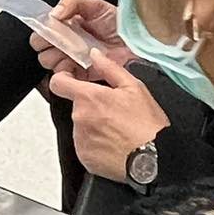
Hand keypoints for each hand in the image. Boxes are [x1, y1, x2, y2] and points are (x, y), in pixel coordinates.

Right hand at [30, 0, 133, 75]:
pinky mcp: (80, 75)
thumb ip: (71, 2)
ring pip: (48, 62)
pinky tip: (75, 64)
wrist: (137, 43)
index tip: (50, 30)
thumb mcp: (95, 4)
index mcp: (65, 24)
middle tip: (59, 42)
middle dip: (46, 45)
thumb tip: (53, 14)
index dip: (42, 31)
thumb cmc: (118, 23)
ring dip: (55, 58)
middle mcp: (66, 42)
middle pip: (41, 48)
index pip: (42, 29)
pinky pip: (63, 78)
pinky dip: (65, 73)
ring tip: (70, 52)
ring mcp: (72, 59)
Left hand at [48, 50, 168, 181]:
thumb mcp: (134, 88)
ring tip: (117, 131)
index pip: (58, 83)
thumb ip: (109, 68)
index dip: (64, 79)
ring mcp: (80, 140)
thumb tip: (95, 55)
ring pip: (81, 126)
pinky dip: (96, 144)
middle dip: (90, 106)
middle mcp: (79, 118)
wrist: (155, 159)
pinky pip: (85, 146)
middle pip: (76, 106)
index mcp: (88, 98)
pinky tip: (114, 144)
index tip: (72, 80)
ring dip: (93, 126)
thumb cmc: (147, 124)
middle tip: (114, 112)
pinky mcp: (84, 157)